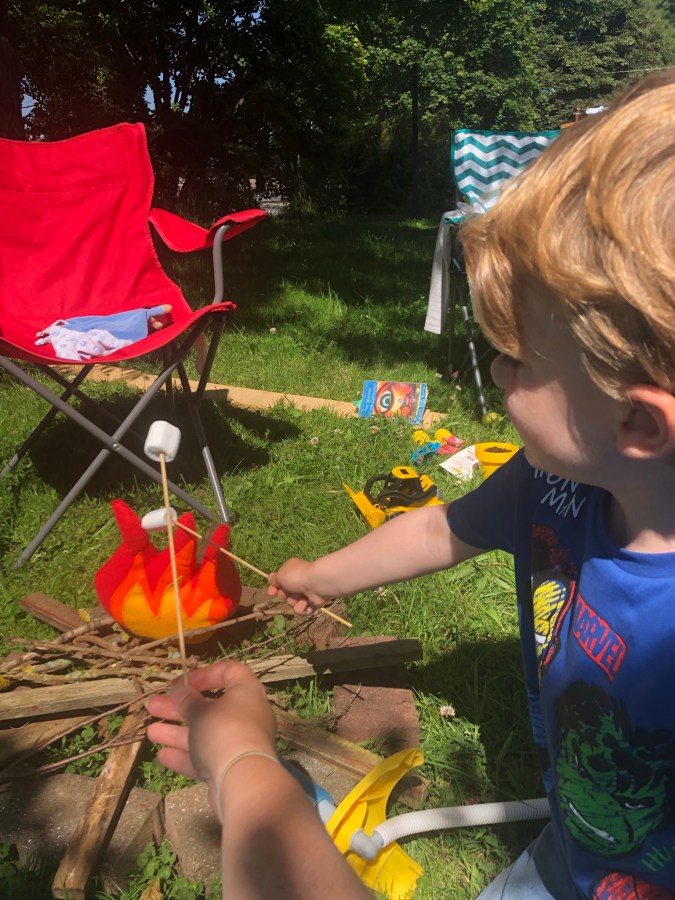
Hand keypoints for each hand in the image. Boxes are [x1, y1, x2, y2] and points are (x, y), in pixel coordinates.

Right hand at [146, 660, 276, 815]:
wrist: (243, 781)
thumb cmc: (223, 732)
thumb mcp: (200, 712)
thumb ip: (187, 700)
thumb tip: (179, 690)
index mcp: (246, 692)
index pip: (230, 673)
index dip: (205, 674)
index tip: (183, 683)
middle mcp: (247, 715)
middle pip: (210, 706)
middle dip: (180, 707)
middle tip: (153, 706)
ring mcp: (239, 743)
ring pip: (205, 734)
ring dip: (178, 732)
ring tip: (150, 732)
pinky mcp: (231, 767)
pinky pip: (206, 757)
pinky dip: (186, 756)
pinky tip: (163, 756)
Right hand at [267, 557, 333, 615]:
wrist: (317, 583)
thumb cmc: (296, 577)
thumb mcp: (281, 575)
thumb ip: (274, 579)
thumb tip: (270, 578)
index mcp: (290, 571)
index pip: (279, 582)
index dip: (273, 588)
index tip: (271, 593)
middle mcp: (298, 581)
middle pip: (284, 594)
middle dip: (284, 595)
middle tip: (288, 592)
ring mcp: (306, 592)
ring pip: (292, 602)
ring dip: (294, 601)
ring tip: (301, 597)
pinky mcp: (312, 602)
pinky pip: (302, 610)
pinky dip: (302, 608)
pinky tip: (305, 603)